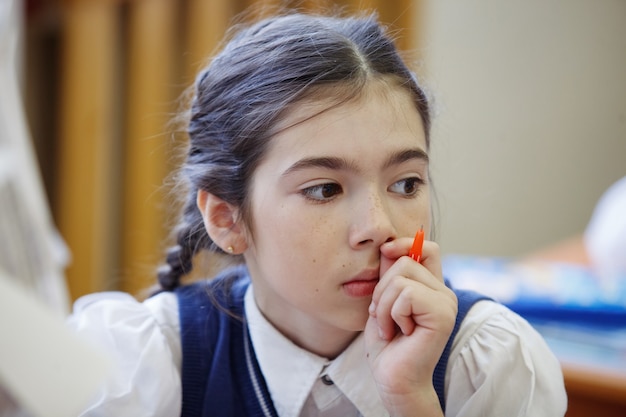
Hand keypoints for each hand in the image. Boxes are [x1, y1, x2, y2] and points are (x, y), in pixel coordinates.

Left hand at [364, 238, 457, 415]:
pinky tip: (399, 332)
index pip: (427, 248)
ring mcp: (445, 302)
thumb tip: (387, 246)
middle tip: (382, 315)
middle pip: (406, 261)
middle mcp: (443, 292)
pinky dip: (392, 314)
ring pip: (402, 278)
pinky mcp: (442, 314)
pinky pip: (406, 294)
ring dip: (384, 305)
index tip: (385, 252)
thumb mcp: (382, 301)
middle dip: (381, 288)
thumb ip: (388, 275)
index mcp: (431, 287)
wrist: (393, 377)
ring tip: (389, 327)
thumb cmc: (386, 343)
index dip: (404, 244)